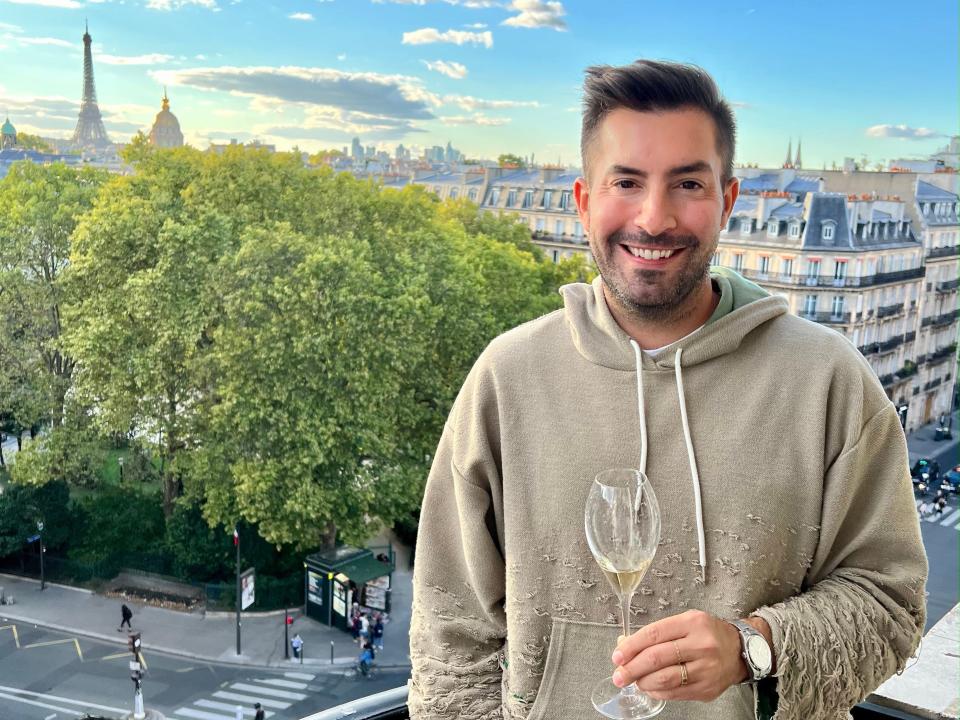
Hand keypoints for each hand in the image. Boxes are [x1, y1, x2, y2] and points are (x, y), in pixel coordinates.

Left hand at [610, 610, 753, 701]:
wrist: (740, 651)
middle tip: (619, 674)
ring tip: (634, 680)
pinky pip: (675, 693)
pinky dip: (657, 692)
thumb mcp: (685, 622)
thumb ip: (657, 632)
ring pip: (665, 679)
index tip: (617, 655)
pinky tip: (650, 687)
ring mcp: (706, 669)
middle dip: (632, 668)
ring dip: (643, 682)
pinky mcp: (707, 688)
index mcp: (692, 623)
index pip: (654, 634)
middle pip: (657, 658)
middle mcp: (701, 645)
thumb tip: (625, 645)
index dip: (631, 646)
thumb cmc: (708, 634)